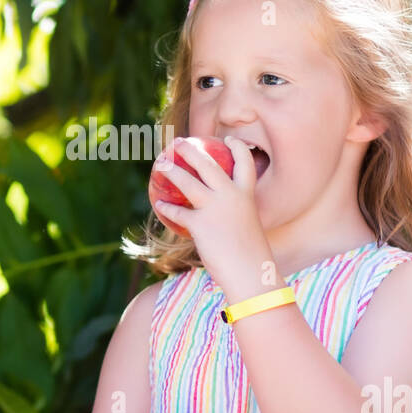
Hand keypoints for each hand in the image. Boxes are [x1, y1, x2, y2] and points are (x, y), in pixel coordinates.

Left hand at [152, 135, 271, 291]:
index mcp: (247, 195)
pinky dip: (167, 208)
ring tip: (160, 164)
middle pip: (208, 164)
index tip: (228, 139)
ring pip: (188, 182)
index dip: (238, 147)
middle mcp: (231, 196)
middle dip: (192, 151)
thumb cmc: (252, 255)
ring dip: (172, 171)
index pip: (245, 163)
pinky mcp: (200, 224)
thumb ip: (234, 214)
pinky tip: (160, 204)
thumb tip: (220, 214)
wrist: (251, 273)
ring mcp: (214, 208)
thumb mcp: (247, 227)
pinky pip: (178, 213)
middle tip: (179, 143)